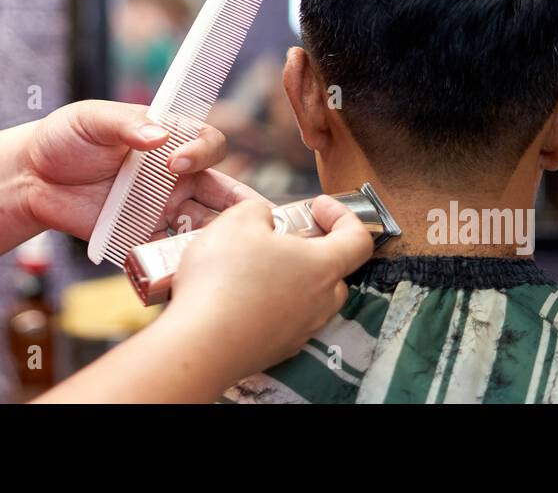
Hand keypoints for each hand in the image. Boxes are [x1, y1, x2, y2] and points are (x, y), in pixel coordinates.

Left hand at [21, 99, 267, 240]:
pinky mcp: (140, 238)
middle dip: (243, 205)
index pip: (208, 144)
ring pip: (202, 227)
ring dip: (215, 238)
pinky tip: (185, 270)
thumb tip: (159, 135)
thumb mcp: (90, 118)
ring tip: (220, 250)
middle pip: (221, 192)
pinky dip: (179, 263)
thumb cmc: (64, 138)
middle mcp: (173, 178)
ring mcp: (160, 210)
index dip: (203, 152)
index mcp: (168, 142)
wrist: (30, 178)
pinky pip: (167, 254)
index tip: (175, 161)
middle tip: (254, 216)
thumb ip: (125, 124)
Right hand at [161, 195, 374, 387]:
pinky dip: (268, 305)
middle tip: (283, 238)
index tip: (318, 206)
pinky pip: (282, 321)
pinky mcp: (276, 350)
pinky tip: (238, 297)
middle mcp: (319, 303)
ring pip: (307, 298)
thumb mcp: (238, 219)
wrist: (200, 344)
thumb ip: (259, 210)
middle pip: (333, 272)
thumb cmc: (224, 278)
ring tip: (254, 267)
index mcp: (322, 267)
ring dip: (288, 279)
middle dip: (312, 251)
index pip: (358, 240)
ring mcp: (299, 331)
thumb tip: (263, 220)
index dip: (343, 216)